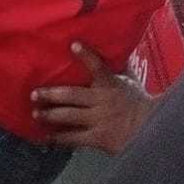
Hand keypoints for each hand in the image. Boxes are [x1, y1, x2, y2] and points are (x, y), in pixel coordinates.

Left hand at [31, 43, 155, 152]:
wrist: (148, 129)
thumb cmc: (137, 102)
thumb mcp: (130, 81)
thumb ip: (118, 68)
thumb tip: (115, 48)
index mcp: (111, 84)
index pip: (98, 66)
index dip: (86, 55)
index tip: (73, 45)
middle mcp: (102, 100)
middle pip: (72, 95)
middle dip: (52, 94)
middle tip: (35, 93)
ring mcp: (98, 119)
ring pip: (69, 116)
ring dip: (50, 115)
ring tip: (36, 114)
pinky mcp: (97, 137)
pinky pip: (74, 138)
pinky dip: (59, 138)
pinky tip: (47, 137)